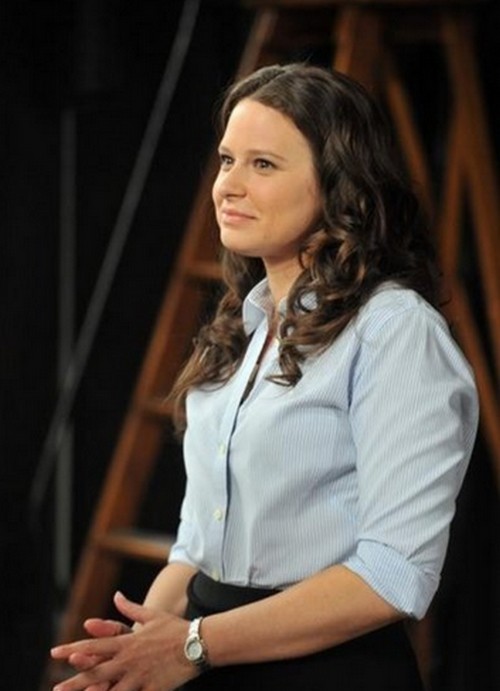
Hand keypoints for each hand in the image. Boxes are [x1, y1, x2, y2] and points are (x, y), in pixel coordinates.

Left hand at [51, 592, 197, 690]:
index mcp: (127, 642)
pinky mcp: (152, 689)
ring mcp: (139, 676)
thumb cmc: (175, 628)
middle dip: (75, 682)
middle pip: (96, 672)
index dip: (73, 649)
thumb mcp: (151, 615)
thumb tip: (116, 596)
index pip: (94, 645)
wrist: (198, 643)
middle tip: (57, 689)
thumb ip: (130, 608)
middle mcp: (129, 660)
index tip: (56, 652)